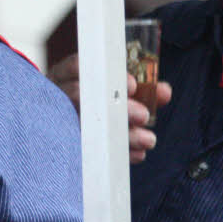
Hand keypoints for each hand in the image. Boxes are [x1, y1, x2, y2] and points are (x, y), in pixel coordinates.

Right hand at [46, 53, 170, 163]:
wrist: (65, 127)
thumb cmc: (96, 99)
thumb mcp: (115, 88)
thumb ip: (139, 88)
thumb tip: (164, 91)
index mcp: (66, 74)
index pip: (78, 67)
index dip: (104, 76)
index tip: (133, 86)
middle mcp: (57, 95)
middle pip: (81, 98)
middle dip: (117, 107)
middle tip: (144, 115)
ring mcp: (58, 121)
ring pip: (86, 127)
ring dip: (122, 134)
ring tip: (147, 139)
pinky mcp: (66, 146)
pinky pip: (91, 151)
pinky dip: (119, 153)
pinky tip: (137, 154)